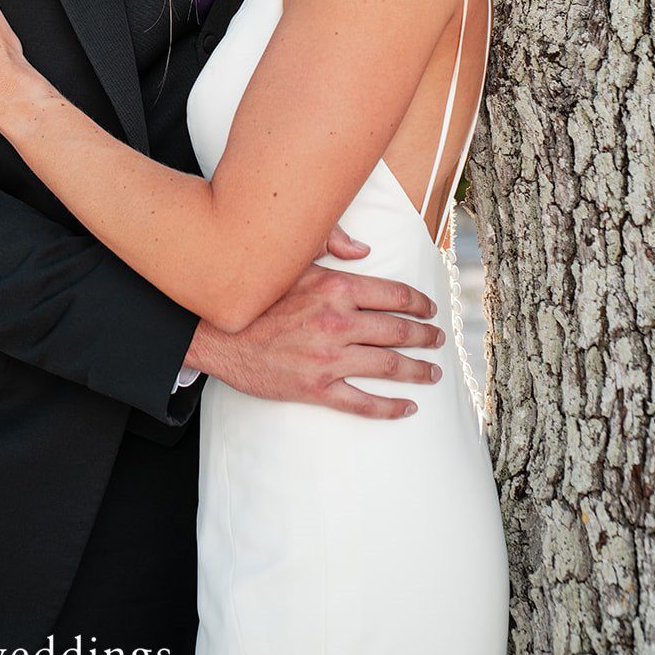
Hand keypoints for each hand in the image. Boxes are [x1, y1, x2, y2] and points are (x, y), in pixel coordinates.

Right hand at [184, 263, 443, 418]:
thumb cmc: (256, 296)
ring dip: (418, 371)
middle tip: (437, 340)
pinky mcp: (317, 388)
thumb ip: (330, 246)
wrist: (217, 334)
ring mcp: (329, 359)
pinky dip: (390, 407)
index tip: (429, 308)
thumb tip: (363, 249)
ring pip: (389, 367)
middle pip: (399, 331)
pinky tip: (408, 407)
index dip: (419, 303)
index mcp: (336, 289)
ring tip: (433, 372)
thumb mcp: (292, 262)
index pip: (394, 295)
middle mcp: (338, 323)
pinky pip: (363, 402)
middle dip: (425, 337)